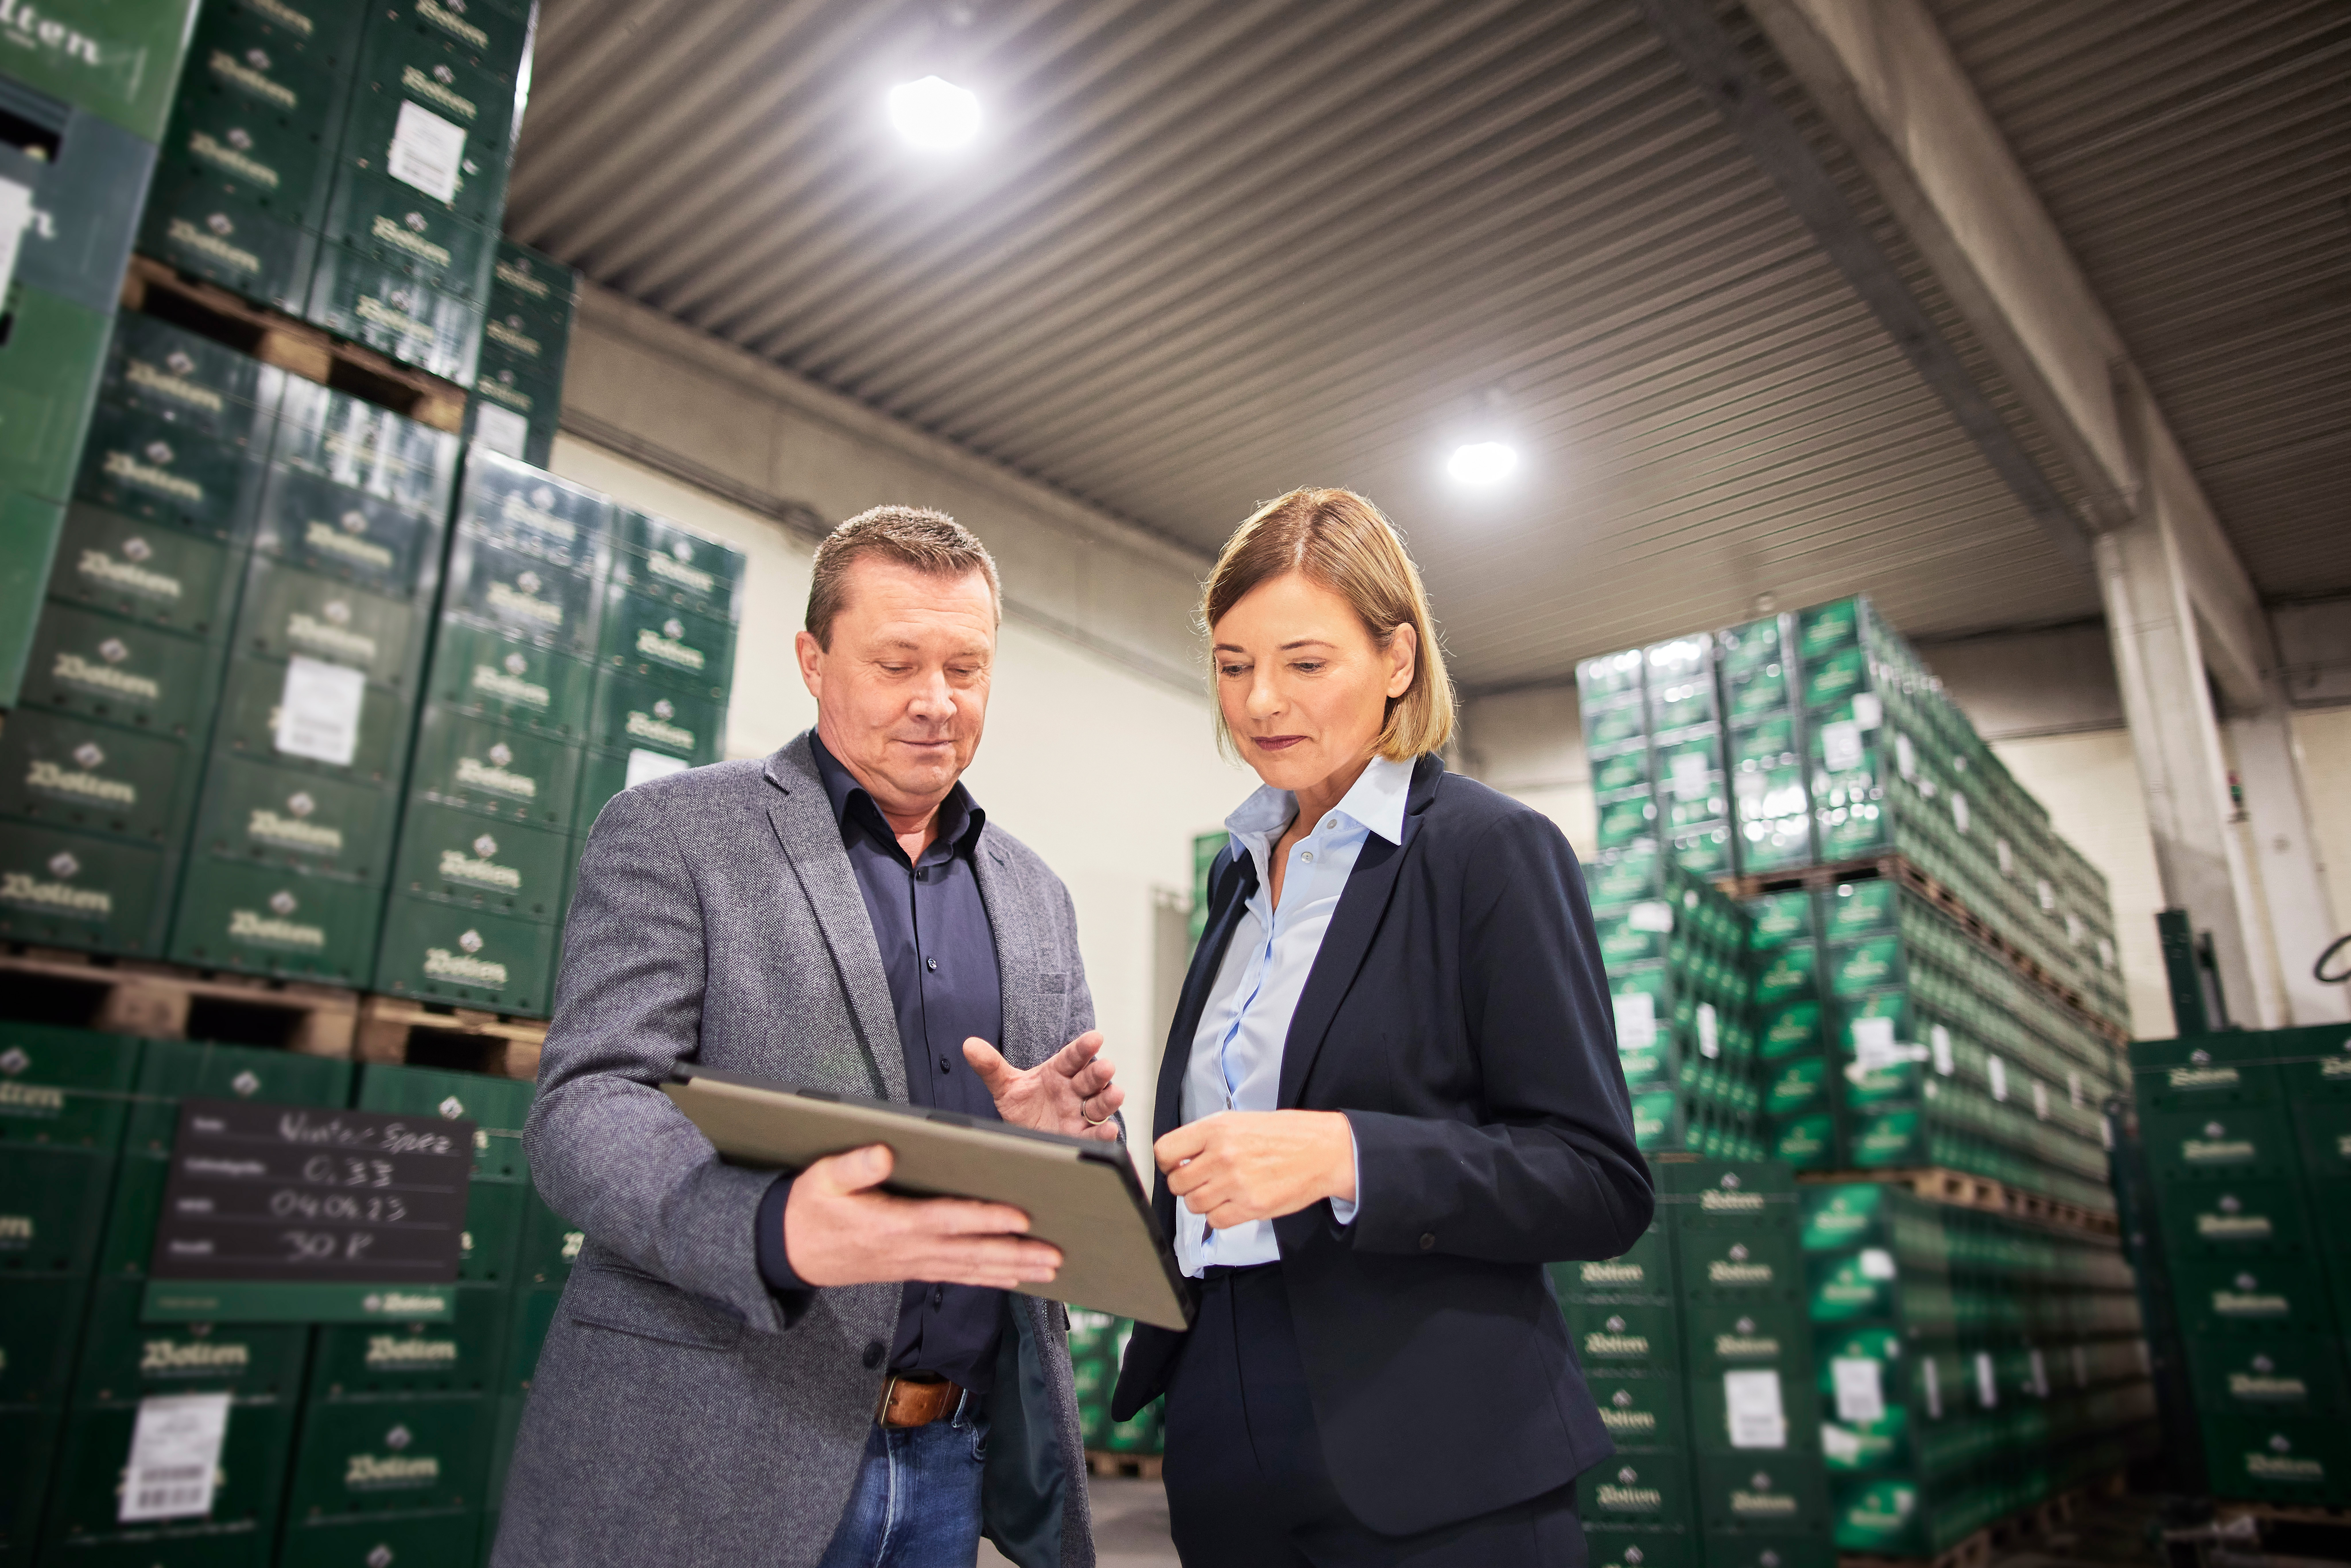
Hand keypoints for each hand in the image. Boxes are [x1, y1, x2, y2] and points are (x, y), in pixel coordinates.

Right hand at [782, 1144, 1061, 1288]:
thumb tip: (886, 1150)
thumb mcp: (821, 1179)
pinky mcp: (912, 1269)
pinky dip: (988, 1278)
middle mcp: (909, 1250)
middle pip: (972, 1254)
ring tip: (1050, 1270)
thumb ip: (854, 1166)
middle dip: (1016, 1254)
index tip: (1021, 1217)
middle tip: (1056, 1256)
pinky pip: (958, 1275)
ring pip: (971, 1270)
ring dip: (1012, 1270)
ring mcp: (913, 1264)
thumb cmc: (808, 1208)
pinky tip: (1014, 1277)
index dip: (986, 1219)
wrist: (786, 1251)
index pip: (948, 1220)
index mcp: (892, 1224)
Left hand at [963, 1031, 1123, 1140]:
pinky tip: (1109, 1131)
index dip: (1083, 1048)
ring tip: (1116, 1093)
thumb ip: (990, 1067)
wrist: (1024, 1135)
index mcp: (1058, 1072)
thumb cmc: (1022, 1105)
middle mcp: (1073, 1091)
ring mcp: (1079, 1114)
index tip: (1095, 1036)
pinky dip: (1104, 1133)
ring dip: (1108, 1099)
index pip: (1072, 1057)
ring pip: (1099, 1104)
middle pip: (1089, 1078)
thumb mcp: (1004, 1086)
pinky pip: (1095, 1133)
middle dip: (1099, 1072)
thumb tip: (968, 1045)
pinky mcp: (1081, 1136)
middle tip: (1106, 1066)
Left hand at [1154, 1111, 1355, 1229]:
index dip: (1167, 1163)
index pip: (1165, 1151)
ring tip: (1221, 1192)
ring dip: (1203, 1202)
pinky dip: (1220, 1217)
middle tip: (1203, 1181)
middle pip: (1177, 1183)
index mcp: (1216, 1129)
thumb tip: (1181, 1156)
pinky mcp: (1250, 1206)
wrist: (1323, 1150)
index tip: (1176, 1166)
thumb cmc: (1286, 1134)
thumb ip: (1208, 1137)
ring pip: (1194, 1204)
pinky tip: (1233, 1203)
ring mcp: (1235, 1183)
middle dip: (1186, 1184)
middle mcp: (1222, 1155)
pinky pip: (1215, 1221)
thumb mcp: (1240, 1121)